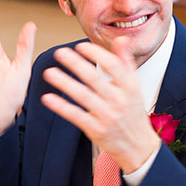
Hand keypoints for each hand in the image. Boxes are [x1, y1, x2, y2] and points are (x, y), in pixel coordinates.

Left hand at [40, 38, 159, 173]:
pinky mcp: (96, 130)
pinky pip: (76, 116)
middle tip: (60, 52)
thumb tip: (121, 39)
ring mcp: (107, 116)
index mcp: (130, 86)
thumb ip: (125, 63)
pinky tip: (47, 98)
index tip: (80, 46)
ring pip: (83, 96)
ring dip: (65, 83)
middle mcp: (119, 100)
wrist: (138, 146)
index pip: (112, 65)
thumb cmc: (133, 112)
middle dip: (76, 64)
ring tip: (49, 72)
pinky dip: (61, 107)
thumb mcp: (134, 86)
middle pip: (95, 78)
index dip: (96, 54)